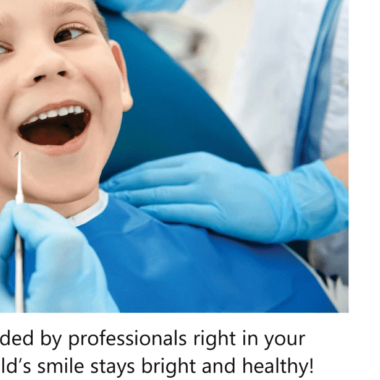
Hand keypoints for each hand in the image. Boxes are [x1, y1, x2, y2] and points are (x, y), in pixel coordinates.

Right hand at [0, 201, 117, 312]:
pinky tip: (44, 272)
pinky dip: (67, 264)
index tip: (11, 217)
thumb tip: (9, 218)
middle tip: (16, 224)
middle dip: (44, 224)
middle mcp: (91, 310)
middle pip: (76, 243)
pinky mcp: (106, 316)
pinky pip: (90, 276)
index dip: (36, 220)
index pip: (62, 242)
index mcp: (57, 310)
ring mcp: (104, 313)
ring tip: (25, 245)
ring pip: (85, 257)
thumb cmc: (3, 350)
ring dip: (56, 242)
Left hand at [103, 153, 348, 242]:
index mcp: (196, 162)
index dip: (125, 178)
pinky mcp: (215, 211)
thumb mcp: (216, 175)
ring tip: (108, 209)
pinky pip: (178, 211)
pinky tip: (138, 217)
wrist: (285, 202)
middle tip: (94, 198)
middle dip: (120, 189)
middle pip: (148, 179)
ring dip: (131, 201)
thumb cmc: (249, 193)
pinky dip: (155, 213)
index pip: (151, 169)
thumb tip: (158, 188)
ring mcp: (207, 190)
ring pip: (158, 194)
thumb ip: (188, 179)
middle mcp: (198, 171)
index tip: (104, 186)